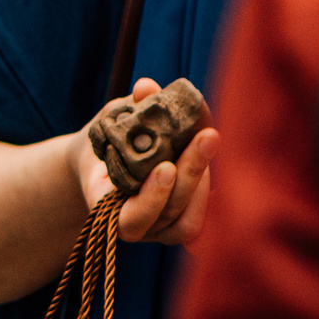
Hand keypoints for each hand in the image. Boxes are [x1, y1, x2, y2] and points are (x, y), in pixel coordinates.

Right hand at [70, 78, 219, 246]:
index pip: (131, 217)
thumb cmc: (106, 139)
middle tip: (206, 136)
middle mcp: (131, 226)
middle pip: (167, 214)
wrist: (100, 164)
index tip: (166, 167)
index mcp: (103, 203)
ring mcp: (155, 231)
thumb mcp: (109, 119)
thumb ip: (128, 107)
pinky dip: (211, 198)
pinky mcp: (176, 227)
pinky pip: (198, 222)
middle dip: (189, 174)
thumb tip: (147, 87)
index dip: (152, 197)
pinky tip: (218, 167)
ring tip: (207, 144)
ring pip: (187, 223)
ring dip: (201, 184)